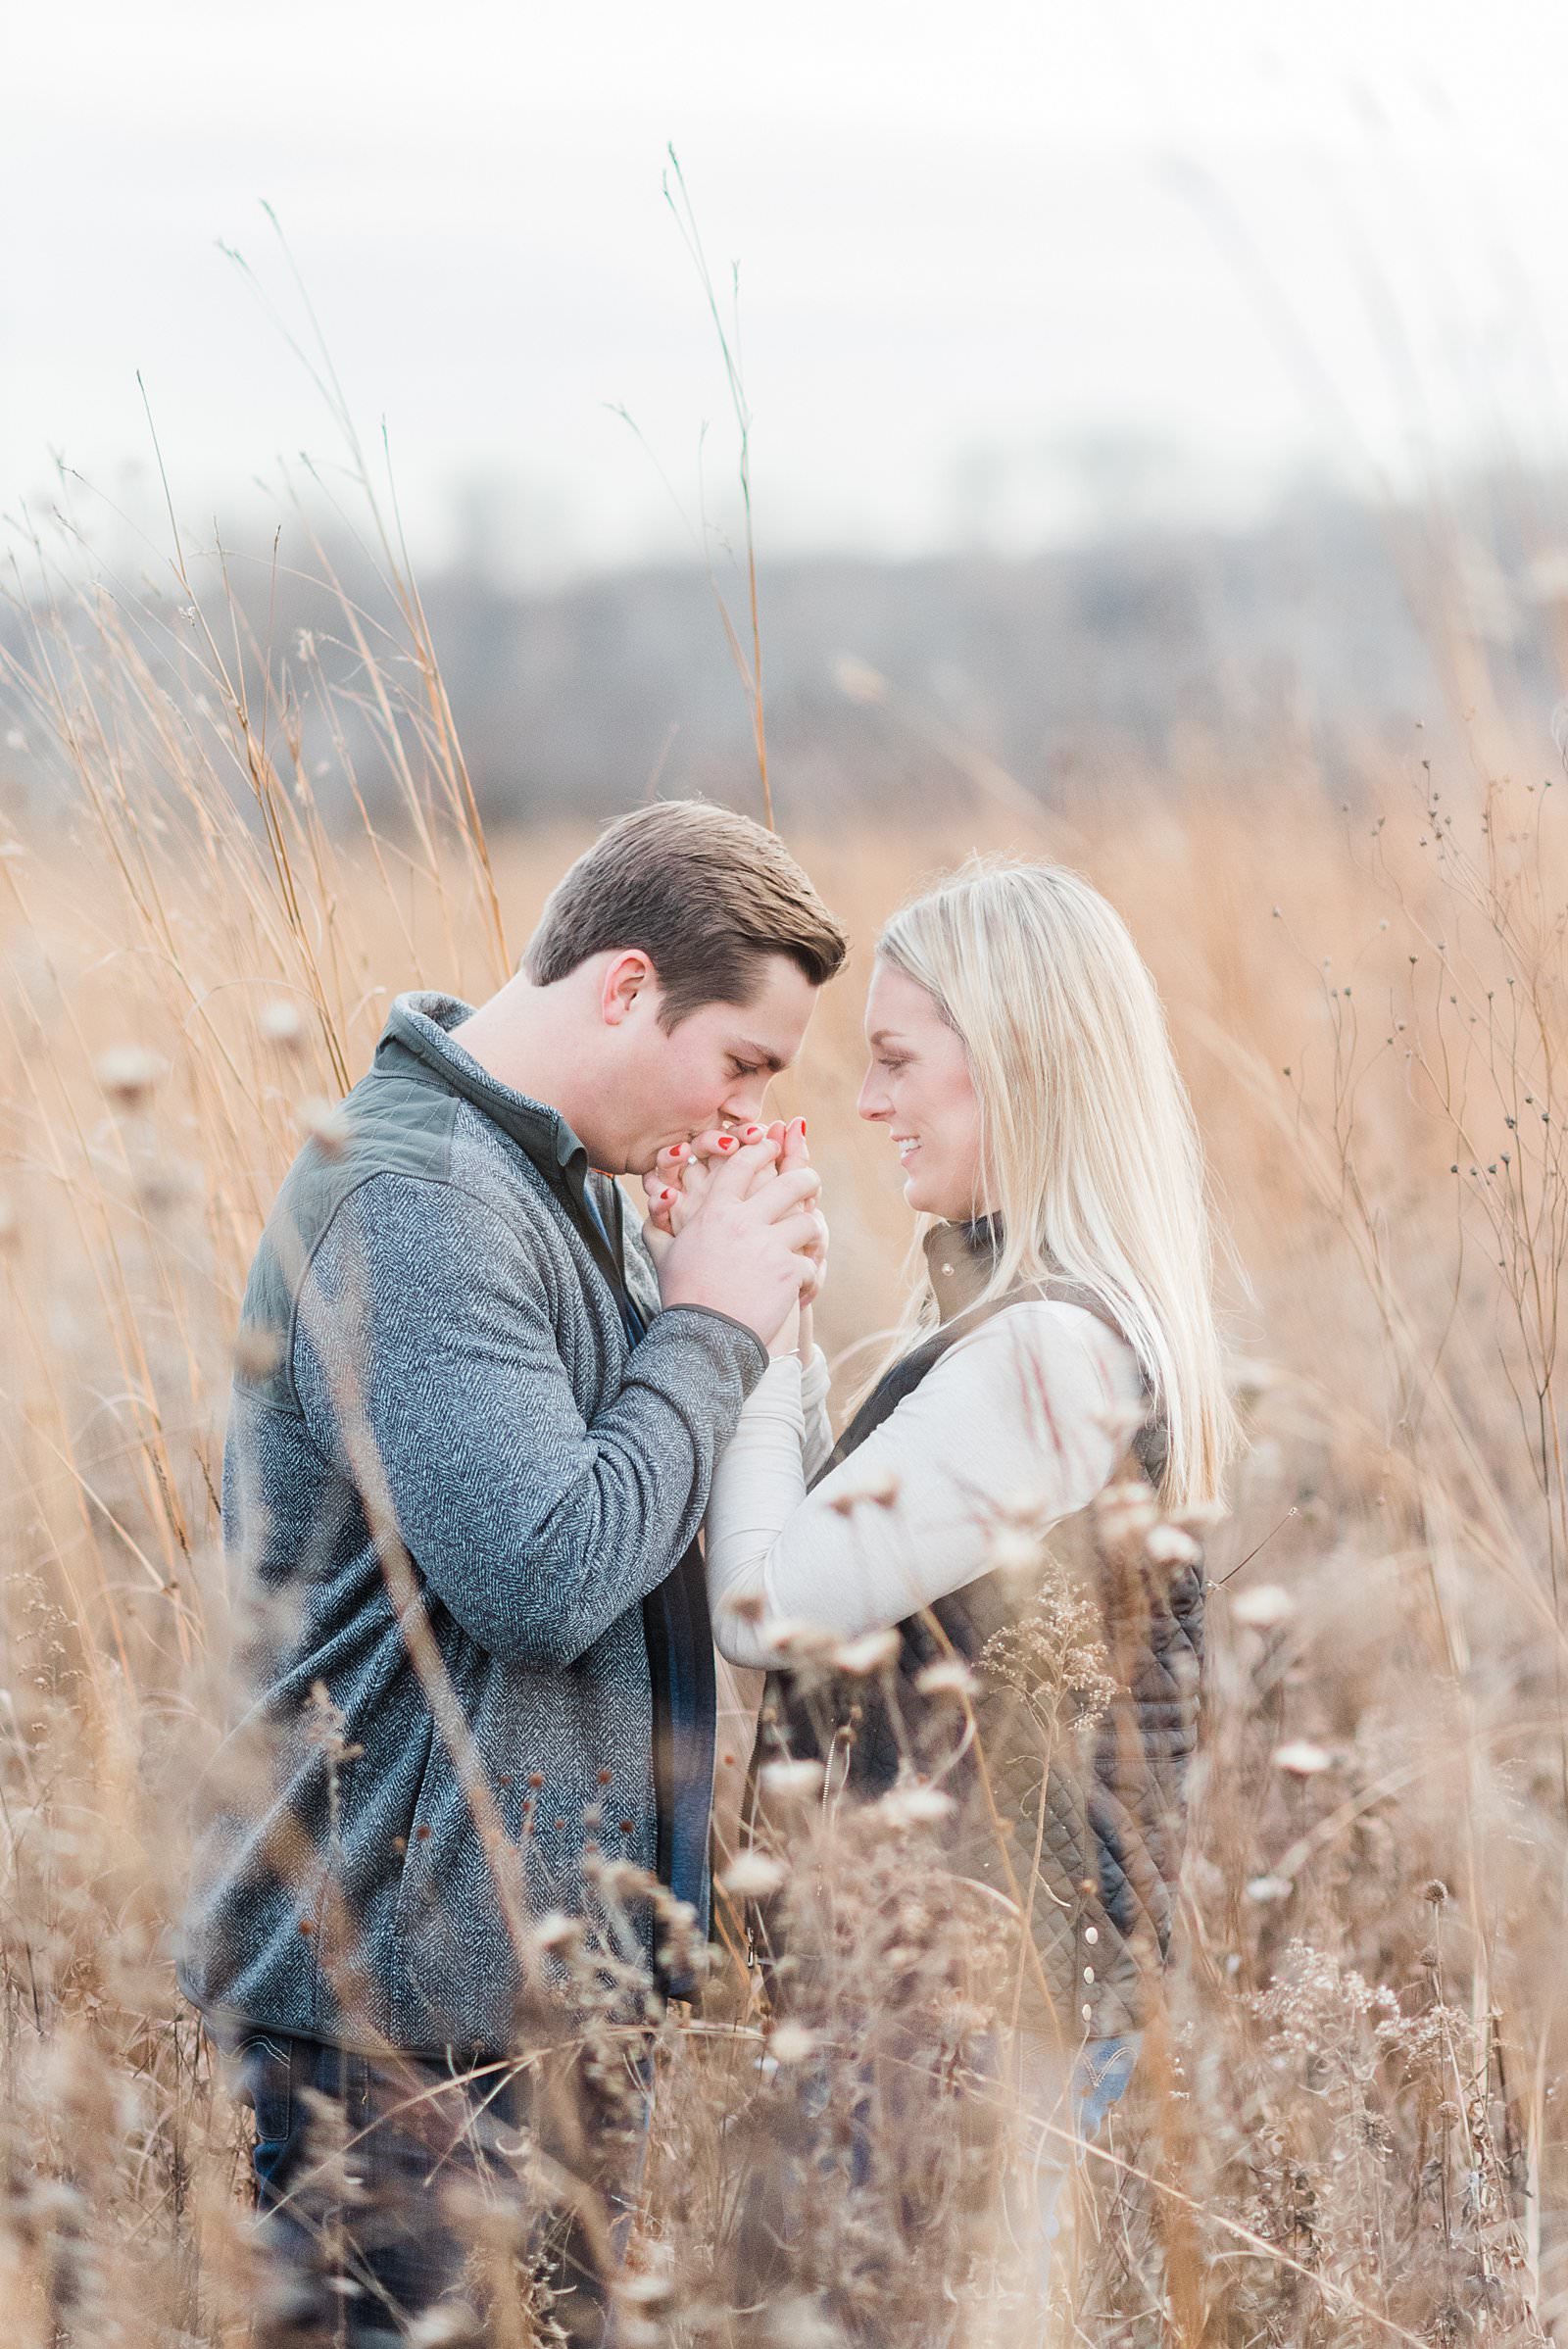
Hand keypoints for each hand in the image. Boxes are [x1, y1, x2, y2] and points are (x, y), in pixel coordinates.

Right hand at [656, 1134, 822, 1348]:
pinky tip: (801, 1286)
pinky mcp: (787, 1272)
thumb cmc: (682, 1296)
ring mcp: (768, 1246)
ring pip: (808, 1221)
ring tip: (808, 1242)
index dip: (761, 1149)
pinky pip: (811, 1262)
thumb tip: (659, 1199)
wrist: (703, 1338)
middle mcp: (743, 1222)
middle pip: (790, 1182)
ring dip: (810, 1232)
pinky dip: (809, 1275)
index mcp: (714, 1212)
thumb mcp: (663, 1255)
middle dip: (806, 1177)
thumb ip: (660, 1223)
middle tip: (810, 1181)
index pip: (743, 1164)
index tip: (772, 1145)